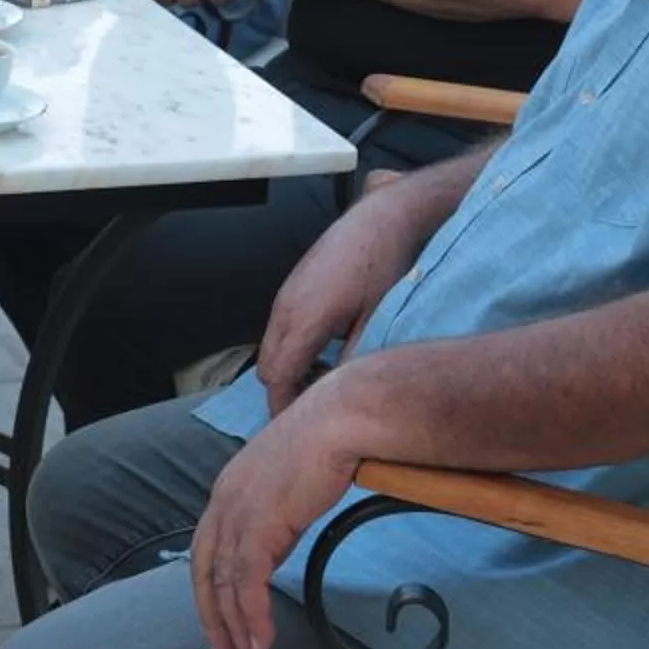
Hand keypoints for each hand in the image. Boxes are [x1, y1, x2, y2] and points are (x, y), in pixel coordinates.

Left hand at [188, 393, 361, 648]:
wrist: (341, 420)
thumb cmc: (328, 442)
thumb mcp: (289, 484)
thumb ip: (274, 517)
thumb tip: (274, 548)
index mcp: (227, 491)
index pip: (206, 551)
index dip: (211, 590)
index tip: (223, 621)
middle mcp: (223, 502)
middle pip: (204, 572)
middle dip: (213, 618)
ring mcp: (237, 514)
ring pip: (224, 585)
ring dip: (235, 628)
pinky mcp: (259, 526)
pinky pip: (247, 585)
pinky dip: (253, 617)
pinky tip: (262, 642)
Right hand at [256, 192, 426, 420]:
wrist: (378, 220)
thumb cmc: (382, 268)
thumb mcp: (374, 320)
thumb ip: (352, 360)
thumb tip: (339, 393)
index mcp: (304, 320)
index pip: (278, 379)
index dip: (283, 409)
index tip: (297, 429)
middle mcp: (285, 309)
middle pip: (267, 368)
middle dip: (283, 393)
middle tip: (311, 411)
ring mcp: (284, 296)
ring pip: (270, 348)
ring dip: (286, 370)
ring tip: (318, 383)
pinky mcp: (290, 287)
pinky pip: (277, 329)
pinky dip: (289, 349)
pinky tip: (320, 352)